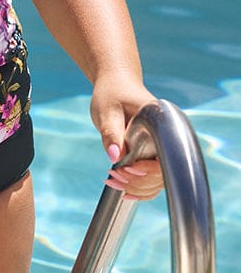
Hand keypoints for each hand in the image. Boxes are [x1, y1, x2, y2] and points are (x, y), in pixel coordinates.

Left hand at [90, 73, 163, 200]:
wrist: (116, 83)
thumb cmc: (111, 93)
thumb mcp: (106, 110)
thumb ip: (112, 133)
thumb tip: (116, 156)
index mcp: (161, 124)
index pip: (166, 157)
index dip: (147, 170)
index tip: (124, 169)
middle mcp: (166, 137)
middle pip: (163, 174)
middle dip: (138, 182)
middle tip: (112, 177)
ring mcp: (161, 147)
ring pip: (158, 180)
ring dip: (137, 187)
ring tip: (112, 181)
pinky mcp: (153, 153)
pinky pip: (152, 178)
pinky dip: (139, 187)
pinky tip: (123, 189)